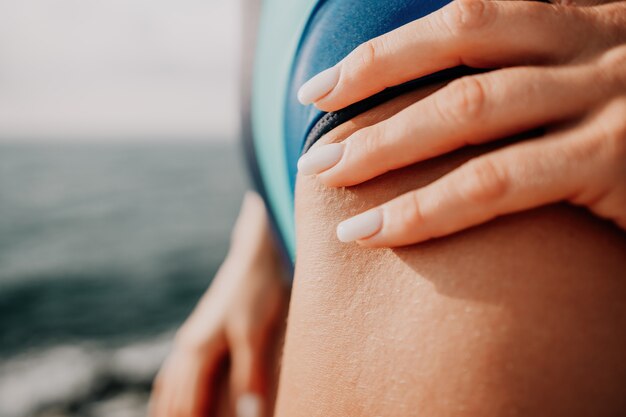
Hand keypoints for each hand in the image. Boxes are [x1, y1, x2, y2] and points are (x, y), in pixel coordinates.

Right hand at [149, 192, 287, 416]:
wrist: (254, 259)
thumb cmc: (256, 293)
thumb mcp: (254, 335)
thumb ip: (250, 374)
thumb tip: (249, 413)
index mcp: (198, 351)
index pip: (188, 404)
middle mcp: (188, 347)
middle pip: (174, 397)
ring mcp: (191, 338)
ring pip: (170, 383)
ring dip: (168, 407)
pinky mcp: (199, 332)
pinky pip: (175, 369)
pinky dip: (170, 389)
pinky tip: (171, 393)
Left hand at [296, 0, 625, 246]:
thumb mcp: (595, 76)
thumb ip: (534, 74)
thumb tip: (454, 95)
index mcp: (583, 16)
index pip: (464, 18)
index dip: (387, 50)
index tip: (326, 84)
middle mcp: (595, 42)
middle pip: (457, 48)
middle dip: (372, 86)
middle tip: (314, 130)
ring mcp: (609, 98)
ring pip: (469, 112)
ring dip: (386, 147)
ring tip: (326, 179)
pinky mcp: (617, 160)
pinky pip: (500, 183)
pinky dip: (430, 208)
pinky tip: (379, 230)